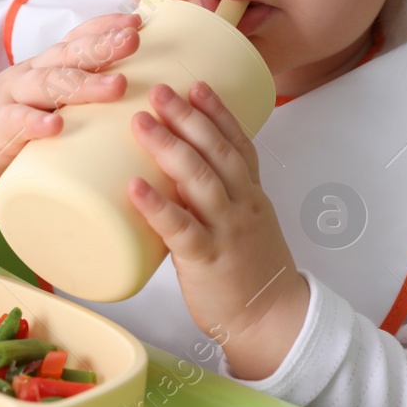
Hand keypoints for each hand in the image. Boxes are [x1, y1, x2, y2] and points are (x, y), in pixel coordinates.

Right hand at [0, 13, 139, 196]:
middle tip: (133, 41)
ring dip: (84, 84)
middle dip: (103, 47)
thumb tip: (135, 100)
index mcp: (47, 68)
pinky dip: (35, 122)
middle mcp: (32, 75)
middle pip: (69, 55)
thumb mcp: (45, 102)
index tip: (137, 21)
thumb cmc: (9, 124)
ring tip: (116, 86)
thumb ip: (78, 97)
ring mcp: (12, 99)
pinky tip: (55, 125)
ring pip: (49, 84)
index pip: (77, 39)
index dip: (105, 27)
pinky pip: (15, 121)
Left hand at [127, 80, 310, 380]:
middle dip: (187, 117)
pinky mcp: (207, 260)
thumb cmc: (250, 272)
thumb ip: (214, 199)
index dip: (218, 112)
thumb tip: (169, 174)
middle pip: (216, 152)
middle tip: (158, 90)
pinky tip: (134, 186)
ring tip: (141, 122)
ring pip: (199, 180)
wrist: (272, 322)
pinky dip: (157, 205)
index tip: (196, 83)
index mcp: (251, 195)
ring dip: (169, 147)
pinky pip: (181, 228)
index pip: (238, 143)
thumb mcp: (244, 224)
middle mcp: (242, 206)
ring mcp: (226, 231)